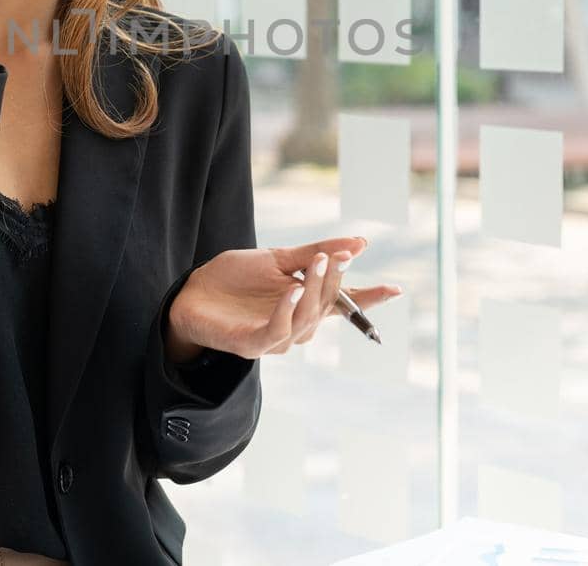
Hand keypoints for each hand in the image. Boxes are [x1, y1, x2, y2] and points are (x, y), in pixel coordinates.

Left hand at [166, 235, 404, 360]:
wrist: (191, 290)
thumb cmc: (234, 277)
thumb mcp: (279, 257)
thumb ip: (316, 253)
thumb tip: (359, 244)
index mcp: (304, 303)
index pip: (344, 305)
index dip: (370, 299)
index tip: (397, 289)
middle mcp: (295, 325)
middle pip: (328, 307)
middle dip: (336, 281)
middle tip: (339, 255)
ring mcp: (275, 337)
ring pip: (308, 320)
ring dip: (316, 291)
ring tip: (319, 264)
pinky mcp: (252, 344)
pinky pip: (278, 331)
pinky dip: (288, 310)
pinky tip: (293, 290)